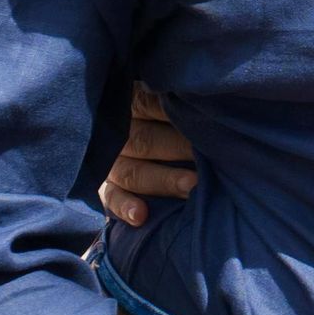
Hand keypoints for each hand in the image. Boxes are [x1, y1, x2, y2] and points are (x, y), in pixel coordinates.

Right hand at [102, 84, 196, 226]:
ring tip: (191, 185)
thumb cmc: (170, 114)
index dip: (174, 110)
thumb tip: (205, 98)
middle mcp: (118, 133)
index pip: (149, 103)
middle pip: (146, 140)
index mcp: (130, 102)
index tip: (202, 116)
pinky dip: (125, 206)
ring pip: (133, 172)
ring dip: (163, 180)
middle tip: (208, 153)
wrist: (136, 145)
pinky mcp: (105, 187)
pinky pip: (111, 197)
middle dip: (178, 148)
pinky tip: (141, 215)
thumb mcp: (165, 99)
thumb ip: (175, 99)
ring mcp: (110, 162)